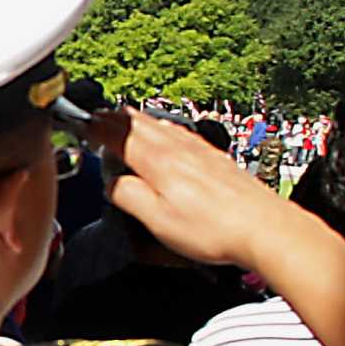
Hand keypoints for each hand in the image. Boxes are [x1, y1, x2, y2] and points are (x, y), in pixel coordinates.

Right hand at [85, 107, 284, 267]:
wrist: (264, 228)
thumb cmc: (215, 228)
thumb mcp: (156, 220)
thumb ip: (126, 195)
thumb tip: (112, 183)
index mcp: (158, 161)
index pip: (117, 133)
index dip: (94, 127)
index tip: (79, 123)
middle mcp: (179, 148)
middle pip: (137, 122)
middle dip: (112, 118)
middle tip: (95, 117)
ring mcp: (199, 150)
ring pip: (159, 125)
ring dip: (135, 120)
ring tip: (123, 118)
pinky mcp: (215, 158)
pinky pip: (180, 133)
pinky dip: (161, 128)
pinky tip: (168, 133)